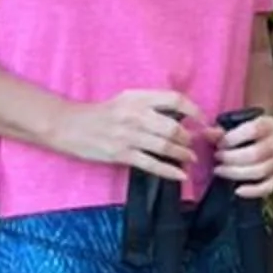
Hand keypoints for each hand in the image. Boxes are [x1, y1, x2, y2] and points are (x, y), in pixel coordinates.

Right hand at [58, 89, 204, 178]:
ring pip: (165, 146)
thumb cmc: (101, 113)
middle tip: (194, 144)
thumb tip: (180, 116)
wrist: (69, 125)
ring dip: (183, 154)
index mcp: (137, 98)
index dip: (194, 110)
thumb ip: (150, 105)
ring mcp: (128, 136)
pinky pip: (151, 164)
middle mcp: (135, 115)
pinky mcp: (121, 154)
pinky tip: (181, 175)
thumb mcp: (126, 100)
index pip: (174, 99)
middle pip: (173, 127)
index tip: (203, 120)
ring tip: (190, 158)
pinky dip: (170, 171)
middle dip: (189, 138)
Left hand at [213, 109, 272, 201]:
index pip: (255, 130)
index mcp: (270, 124)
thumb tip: (208, 133)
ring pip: (260, 171)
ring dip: (236, 173)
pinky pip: (267, 187)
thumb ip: (218, 132)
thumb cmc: (239, 134)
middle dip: (232, 158)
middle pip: (257, 153)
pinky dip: (252, 191)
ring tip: (219, 170)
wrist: (253, 144)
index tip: (220, 144)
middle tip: (217, 157)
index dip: (234, 138)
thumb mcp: (229, 129)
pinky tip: (237, 191)